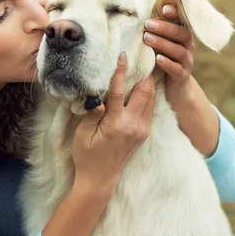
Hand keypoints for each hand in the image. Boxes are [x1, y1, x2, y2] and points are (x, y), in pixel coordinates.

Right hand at [72, 51, 154, 197]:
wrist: (100, 180)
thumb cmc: (86, 156)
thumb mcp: (83, 133)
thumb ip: (92, 113)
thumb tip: (97, 93)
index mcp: (116, 124)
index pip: (119, 91)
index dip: (121, 71)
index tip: (123, 55)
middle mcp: (133, 125)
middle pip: (144, 92)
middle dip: (144, 73)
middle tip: (142, 57)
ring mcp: (141, 130)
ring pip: (151, 100)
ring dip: (149, 83)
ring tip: (145, 67)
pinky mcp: (144, 133)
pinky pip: (150, 109)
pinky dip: (149, 95)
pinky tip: (145, 86)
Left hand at [143, 4, 194, 111]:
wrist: (176, 89)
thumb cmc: (164, 59)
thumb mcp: (161, 43)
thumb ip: (154, 30)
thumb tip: (136, 13)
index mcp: (182, 36)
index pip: (182, 21)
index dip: (176, 13)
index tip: (163, 8)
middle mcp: (187, 47)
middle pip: (182, 34)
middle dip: (165, 28)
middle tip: (148, 24)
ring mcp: (186, 62)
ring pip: (179, 51)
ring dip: (163, 43)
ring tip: (147, 38)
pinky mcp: (182, 76)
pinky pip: (176, 69)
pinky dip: (167, 63)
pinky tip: (157, 59)